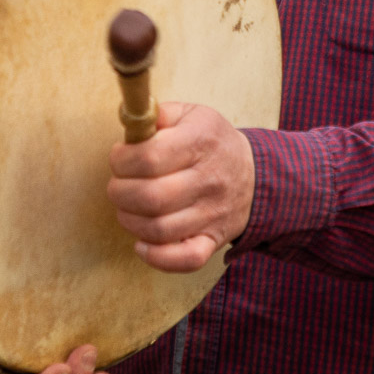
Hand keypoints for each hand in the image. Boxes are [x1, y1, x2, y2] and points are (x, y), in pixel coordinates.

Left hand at [105, 101, 254, 272]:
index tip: (119, 158)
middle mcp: (209, 179)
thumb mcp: (191, 115)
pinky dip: (157, 257)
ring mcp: (212, 213)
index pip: (150, 157)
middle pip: (151, 197)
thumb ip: (158, 114)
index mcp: (201, 141)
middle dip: (120, 192)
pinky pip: (186, 259)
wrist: (255, 175)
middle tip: (119, 184)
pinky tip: (142, 243)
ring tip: (128, 207)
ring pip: (159, 229)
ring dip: (130, 221)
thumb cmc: (212, 143)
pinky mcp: (213, 240)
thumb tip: (130, 121)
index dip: (121, 160)